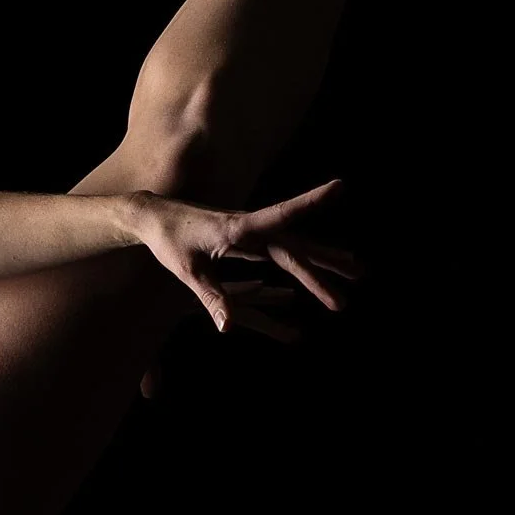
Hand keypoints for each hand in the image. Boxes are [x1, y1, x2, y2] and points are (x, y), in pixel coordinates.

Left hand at [127, 177, 358, 335]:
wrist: (155, 216)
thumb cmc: (168, 243)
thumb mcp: (189, 274)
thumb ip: (213, 299)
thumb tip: (230, 327)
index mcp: (239, 230)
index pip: (282, 216)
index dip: (311, 202)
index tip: (341, 187)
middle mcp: (252, 227)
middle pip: (296, 248)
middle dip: (327, 265)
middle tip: (360, 278)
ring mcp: (253, 233)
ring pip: (296, 248)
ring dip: (325, 259)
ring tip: (357, 271)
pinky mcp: (249, 239)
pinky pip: (283, 251)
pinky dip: (305, 260)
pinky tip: (319, 264)